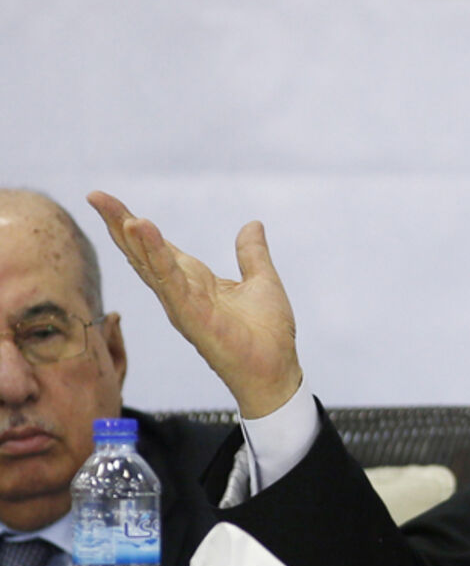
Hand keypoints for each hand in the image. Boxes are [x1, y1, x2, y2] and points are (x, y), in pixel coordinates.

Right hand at [87, 191, 302, 418]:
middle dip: (120, 224)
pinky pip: (170, 281)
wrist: (278, 369)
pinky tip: (145, 231)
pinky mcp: (192, 316)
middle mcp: (181, 292)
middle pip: (143, 253)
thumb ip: (252, 254)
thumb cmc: (267, 334)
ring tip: (121, 213)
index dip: (134, 224)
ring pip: (151, 265)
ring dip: (134, 238)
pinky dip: (158, 256)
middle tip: (96, 196)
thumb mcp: (262, 281)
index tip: (109, 201)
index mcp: (194, 282)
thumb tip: (252, 224)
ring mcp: (183, 305)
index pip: (157, 248)